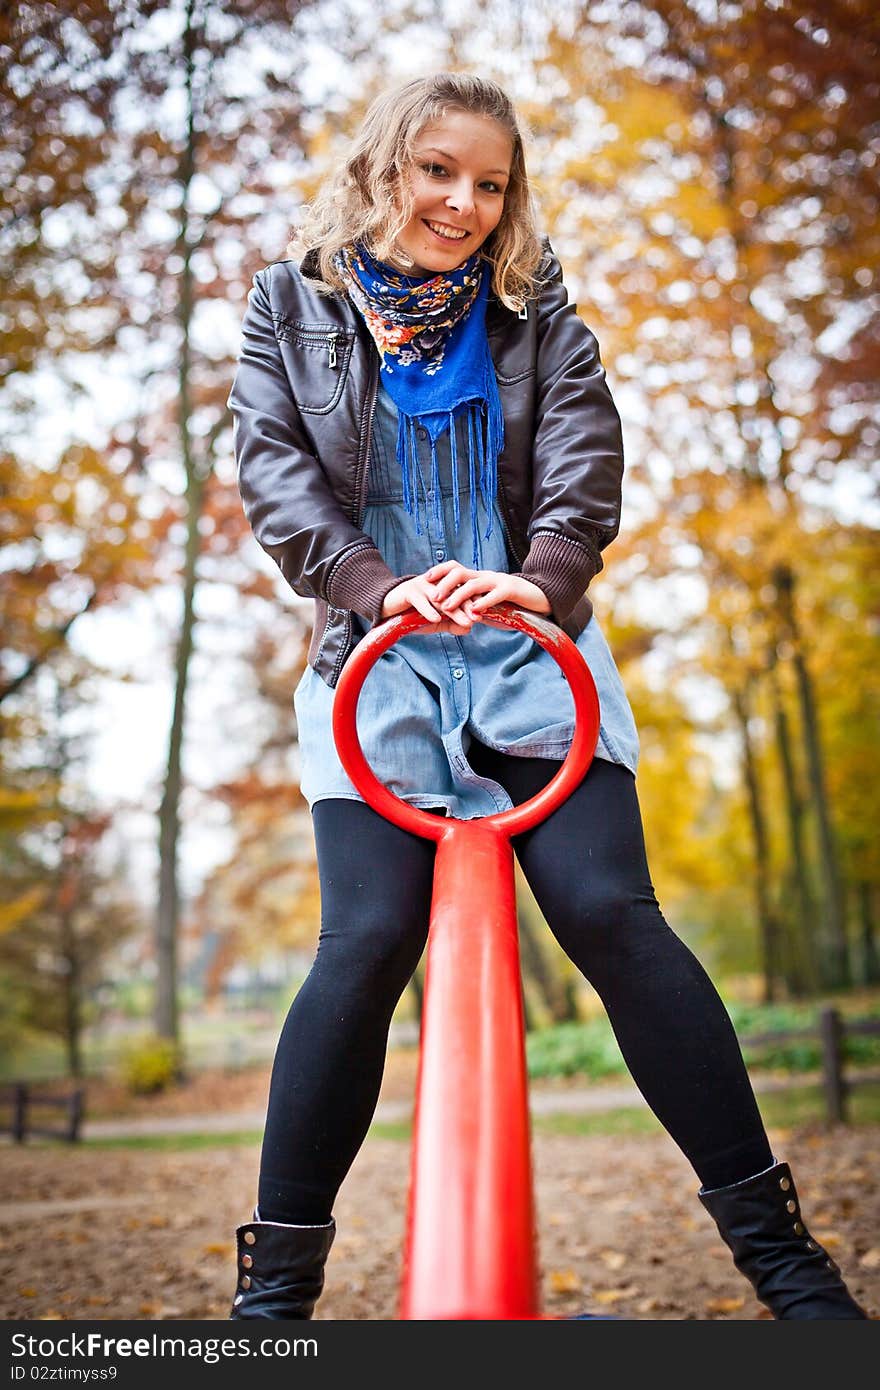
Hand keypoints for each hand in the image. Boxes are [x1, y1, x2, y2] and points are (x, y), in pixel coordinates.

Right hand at [380, 574, 477, 631]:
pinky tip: (436, 619)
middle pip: (454, 593)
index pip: (460, 593)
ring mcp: (421, 585)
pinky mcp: (408, 591)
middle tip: (477, 618)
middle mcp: (434, 583)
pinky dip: (429, 610)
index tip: (483, 617)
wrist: (387, 609)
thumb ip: (450, 624)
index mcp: (441, 587)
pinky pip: (420, 601)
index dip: (472, 604)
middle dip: (467, 606)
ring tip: (464, 622)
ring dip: (453, 611)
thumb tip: (468, 629)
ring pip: (440, 598)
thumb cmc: (411, 615)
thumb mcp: (433, 622)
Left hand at [425, 561, 551, 617]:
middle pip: (460, 572)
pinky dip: (483, 603)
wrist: (540, 598)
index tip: (425, 580)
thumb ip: (473, 609)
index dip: (439, 571)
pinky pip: (495, 595)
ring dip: (458, 595)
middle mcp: (485, 576)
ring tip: (447, 606)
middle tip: (432, 597)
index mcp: (478, 578)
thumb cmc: (512, 603)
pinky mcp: (511, 590)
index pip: (455, 568)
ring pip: (474, 584)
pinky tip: (474, 612)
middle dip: (443, 583)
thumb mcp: (488, 606)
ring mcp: (498, 582)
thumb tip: (456, 617)